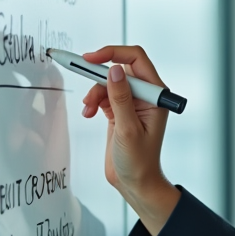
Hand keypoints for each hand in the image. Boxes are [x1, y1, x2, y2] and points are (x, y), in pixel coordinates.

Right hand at [80, 45, 179, 232]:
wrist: (135, 182)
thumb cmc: (139, 161)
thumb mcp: (128, 129)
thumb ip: (121, 98)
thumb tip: (115, 70)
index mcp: (156, 95)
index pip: (136, 59)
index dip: (113, 53)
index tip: (91, 58)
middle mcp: (146, 95)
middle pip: (119, 67)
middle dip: (99, 73)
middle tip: (79, 69)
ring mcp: (132, 102)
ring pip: (108, 82)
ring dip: (94, 91)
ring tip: (88, 109)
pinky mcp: (119, 110)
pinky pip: (103, 95)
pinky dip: (93, 101)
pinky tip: (89, 113)